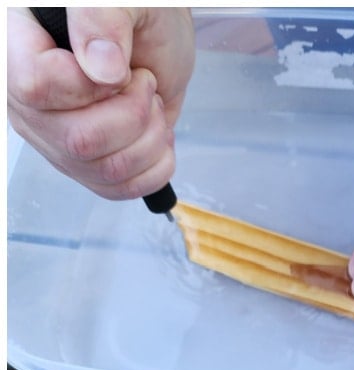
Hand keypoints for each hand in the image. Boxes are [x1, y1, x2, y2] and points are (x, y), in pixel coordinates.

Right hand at [7, 7, 194, 199]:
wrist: (155, 34)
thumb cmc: (135, 9)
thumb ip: (102, 16)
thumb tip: (102, 67)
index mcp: (17, 43)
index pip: (35, 86)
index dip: (88, 86)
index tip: (118, 67)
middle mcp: (26, 96)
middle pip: (76, 140)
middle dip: (132, 115)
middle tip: (144, 83)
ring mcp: (53, 134)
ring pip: (101, 169)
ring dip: (149, 138)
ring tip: (151, 103)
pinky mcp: (83, 163)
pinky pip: (117, 188)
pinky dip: (155, 166)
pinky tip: (155, 133)